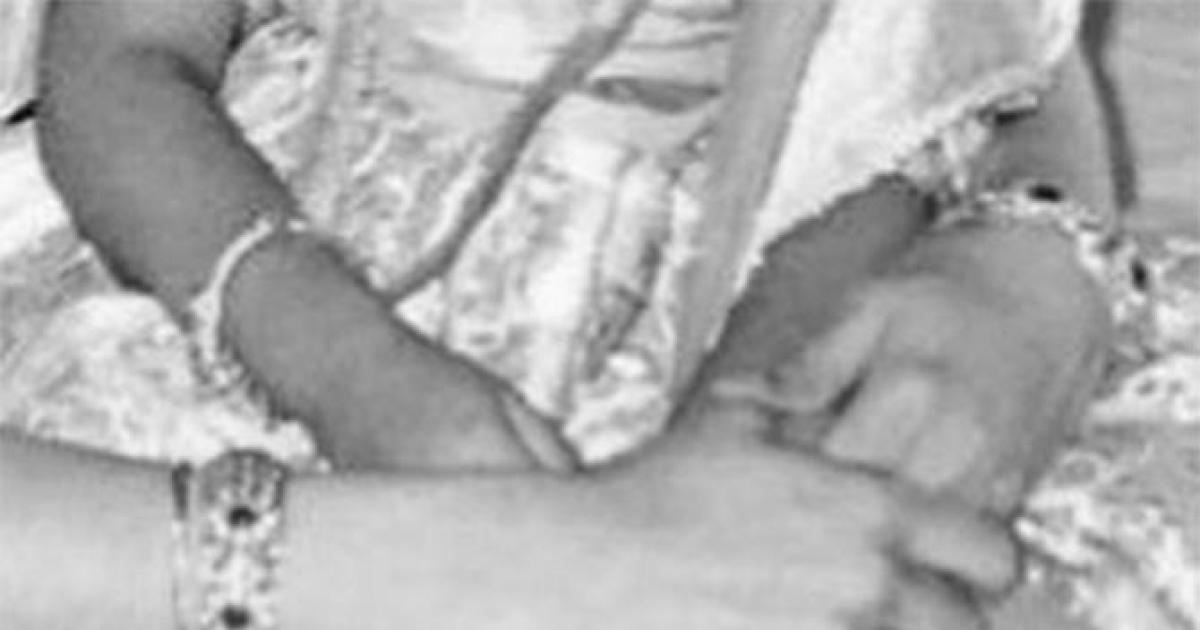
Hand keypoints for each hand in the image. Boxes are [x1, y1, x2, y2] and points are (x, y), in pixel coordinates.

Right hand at [571, 404, 1016, 629]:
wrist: (586, 572)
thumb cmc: (651, 501)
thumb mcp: (728, 426)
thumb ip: (790, 405)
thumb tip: (808, 398)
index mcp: (868, 513)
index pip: (991, 550)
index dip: (980, 560)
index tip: (960, 565)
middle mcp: (870, 586)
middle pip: (970, 624)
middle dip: (947, 616)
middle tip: (906, 607)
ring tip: (846, 617)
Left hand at [714, 228, 1108, 508]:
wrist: (1047, 285)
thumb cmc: (954, 287)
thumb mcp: (868, 306)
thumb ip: (808, 366)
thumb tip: (738, 400)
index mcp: (909, 394)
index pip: (821, 468)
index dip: (781, 468)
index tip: (760, 453)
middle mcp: (953, 449)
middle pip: (861, 515)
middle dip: (820, 503)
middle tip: (794, 473)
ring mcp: (986, 482)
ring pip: (906, 540)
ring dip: (866, 521)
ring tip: (840, 482)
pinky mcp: (1008, 499)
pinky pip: (948, 542)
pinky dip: (912, 530)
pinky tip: (889, 493)